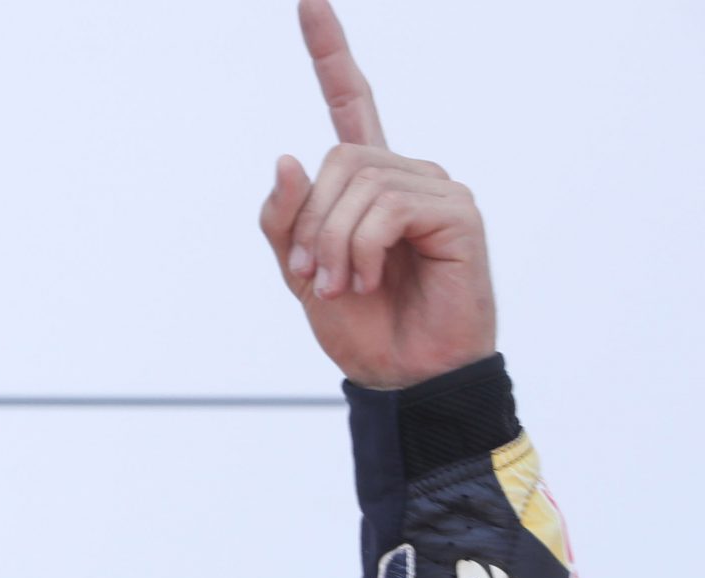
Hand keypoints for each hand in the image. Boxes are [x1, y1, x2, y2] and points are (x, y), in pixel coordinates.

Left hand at [257, 0, 494, 389]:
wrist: (402, 374)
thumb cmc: (360, 325)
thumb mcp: (300, 274)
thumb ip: (285, 220)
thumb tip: (288, 157)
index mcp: (366, 183)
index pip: (351, 102)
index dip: (331, 53)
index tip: (308, 3)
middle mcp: (405, 173)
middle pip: (335, 159)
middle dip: (310, 224)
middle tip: (316, 277)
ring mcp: (434, 189)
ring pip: (356, 183)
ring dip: (333, 244)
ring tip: (344, 285)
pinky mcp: (457, 212)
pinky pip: (387, 207)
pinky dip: (362, 247)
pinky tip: (371, 277)